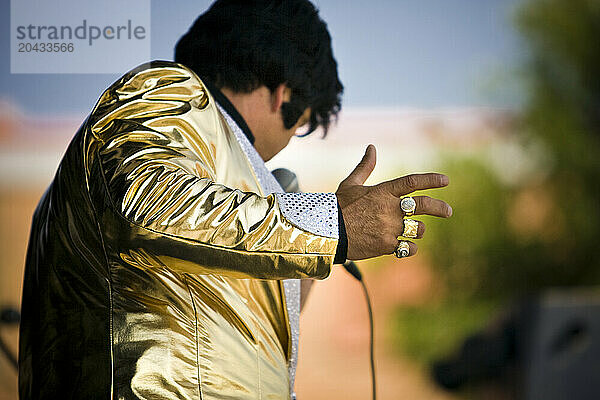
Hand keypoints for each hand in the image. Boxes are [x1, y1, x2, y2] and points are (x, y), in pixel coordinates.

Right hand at [336, 145, 451, 259]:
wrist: (327, 232)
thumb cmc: (338, 207)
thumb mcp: (350, 184)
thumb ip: (365, 167)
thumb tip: (372, 147)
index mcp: (383, 191)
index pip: (413, 182)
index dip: (431, 180)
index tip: (445, 181)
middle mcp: (390, 208)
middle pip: (424, 206)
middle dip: (440, 208)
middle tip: (448, 211)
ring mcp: (390, 228)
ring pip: (419, 229)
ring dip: (419, 230)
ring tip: (412, 231)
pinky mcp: (387, 245)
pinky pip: (409, 247)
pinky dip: (410, 247)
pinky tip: (406, 246)